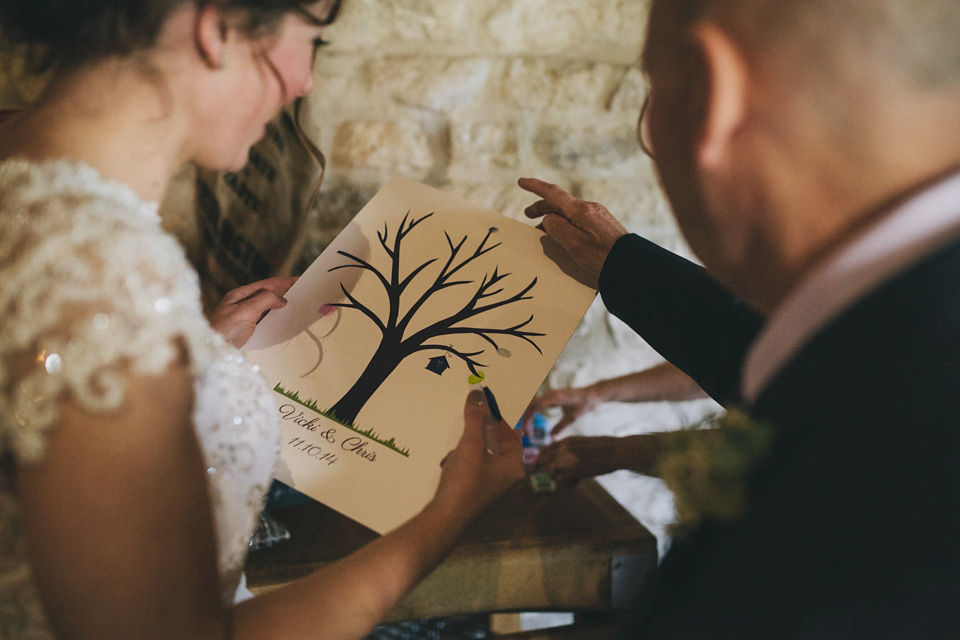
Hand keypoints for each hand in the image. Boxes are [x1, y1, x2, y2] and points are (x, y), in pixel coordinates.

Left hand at [209, 276, 296, 348]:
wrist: (210, 352)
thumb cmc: (223, 331)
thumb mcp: (245, 310)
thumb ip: (264, 300)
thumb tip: (281, 299)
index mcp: (239, 295)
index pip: (266, 284)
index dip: (283, 282)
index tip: (297, 280)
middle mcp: (241, 304)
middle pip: (266, 294)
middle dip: (283, 291)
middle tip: (300, 291)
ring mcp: (242, 317)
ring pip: (266, 307)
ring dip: (279, 305)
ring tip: (294, 304)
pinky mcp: (245, 331)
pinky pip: (264, 320)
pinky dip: (275, 318)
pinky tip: (281, 321)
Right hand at [433, 390, 524, 518]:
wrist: (445, 520)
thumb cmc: (465, 482)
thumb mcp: (471, 445)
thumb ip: (475, 418)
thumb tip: (478, 393)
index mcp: (514, 467)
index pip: (513, 435)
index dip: (498, 420)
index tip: (483, 408)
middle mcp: (508, 479)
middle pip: (499, 446)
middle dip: (481, 434)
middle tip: (469, 422)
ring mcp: (492, 490)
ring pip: (483, 458)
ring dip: (469, 449)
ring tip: (456, 448)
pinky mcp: (476, 497)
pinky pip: (473, 471)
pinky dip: (462, 464)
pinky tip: (448, 464)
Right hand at [518, 177, 627, 279]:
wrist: (630, 265)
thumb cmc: (601, 256)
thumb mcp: (572, 243)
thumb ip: (555, 227)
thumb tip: (549, 219)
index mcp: (580, 210)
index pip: (553, 193)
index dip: (535, 187)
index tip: (521, 182)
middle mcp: (590, 209)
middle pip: (560, 203)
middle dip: (543, 207)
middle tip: (528, 215)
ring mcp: (598, 216)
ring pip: (570, 213)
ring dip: (554, 219)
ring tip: (544, 233)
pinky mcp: (603, 227)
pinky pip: (579, 220)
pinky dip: (566, 224)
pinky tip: (563, 237)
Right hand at [521, 386, 601, 435]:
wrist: (591, 394)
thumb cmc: (584, 404)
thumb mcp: (573, 417)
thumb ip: (561, 427)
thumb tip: (550, 438)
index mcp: (555, 397)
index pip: (535, 407)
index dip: (528, 419)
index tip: (528, 431)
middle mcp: (550, 394)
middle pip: (530, 406)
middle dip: (526, 420)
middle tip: (527, 434)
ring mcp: (549, 394)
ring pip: (532, 404)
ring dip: (528, 416)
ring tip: (528, 430)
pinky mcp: (550, 397)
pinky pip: (537, 404)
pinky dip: (533, 413)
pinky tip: (533, 423)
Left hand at [532, 436, 624, 488]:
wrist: (617, 451)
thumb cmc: (606, 450)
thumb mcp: (585, 445)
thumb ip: (573, 451)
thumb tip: (565, 463)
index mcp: (568, 441)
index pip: (545, 449)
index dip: (538, 459)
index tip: (534, 467)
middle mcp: (564, 448)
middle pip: (543, 461)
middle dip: (539, 470)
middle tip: (538, 478)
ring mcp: (568, 458)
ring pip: (553, 472)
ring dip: (562, 478)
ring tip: (576, 479)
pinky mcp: (573, 469)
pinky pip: (562, 481)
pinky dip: (569, 484)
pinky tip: (579, 482)